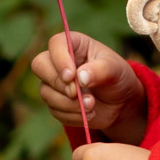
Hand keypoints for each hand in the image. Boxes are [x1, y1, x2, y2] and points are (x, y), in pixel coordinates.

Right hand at [30, 30, 147, 144]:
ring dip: (69, 104)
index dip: (59, 59)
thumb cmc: (117, 77)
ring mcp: (54, 82)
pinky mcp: (56, 102)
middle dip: (59, 84)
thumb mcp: (116, 70)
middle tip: (77, 93)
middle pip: (39, 66)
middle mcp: (59, 61)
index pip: (56, 43)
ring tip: (92, 105)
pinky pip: (55, 111)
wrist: (120, 102)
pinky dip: (72, 116)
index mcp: (74, 44)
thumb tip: (80, 77)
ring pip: (46, 92)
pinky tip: (89, 114)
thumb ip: (101, 70)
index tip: (71, 76)